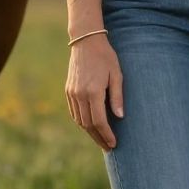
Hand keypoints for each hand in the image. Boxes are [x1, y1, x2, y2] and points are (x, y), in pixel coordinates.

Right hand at [66, 34, 122, 149]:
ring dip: (90, 132)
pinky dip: (81, 122)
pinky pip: (74, 112)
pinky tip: (90, 126)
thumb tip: (120, 117)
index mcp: (93, 91)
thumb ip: (117, 97)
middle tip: (108, 146)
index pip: (99, 121)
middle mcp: (80, 94)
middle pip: (88, 124)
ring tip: (101, 139)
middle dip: (98, 137)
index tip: (114, 143)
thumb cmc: (106, 57)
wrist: (86, 41)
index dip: (106, 134)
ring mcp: (72, 93)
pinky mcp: (68, 90)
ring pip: (79, 120)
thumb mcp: (117, 74)